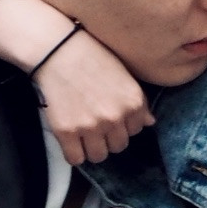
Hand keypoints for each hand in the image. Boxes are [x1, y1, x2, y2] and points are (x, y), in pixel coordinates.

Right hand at [0, 0, 152, 164]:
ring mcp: (91, 126)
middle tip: (95, 123)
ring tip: (83, 132)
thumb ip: (138, 100)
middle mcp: (115, 117)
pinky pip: (75, 159)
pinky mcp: (67, 131)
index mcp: (133, 102)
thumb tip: (149, 122)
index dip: (122, 124)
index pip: (135, 131)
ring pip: (99, 156)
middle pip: (118, 146)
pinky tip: (71, 139)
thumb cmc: (91, 56)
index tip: (110, 115)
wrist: (57, 49)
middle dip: (108, 137)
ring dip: (92, 147)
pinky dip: (73, 153)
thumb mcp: (123, 73)